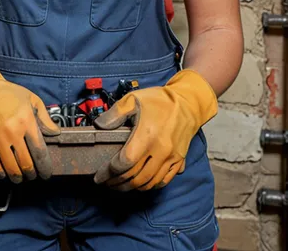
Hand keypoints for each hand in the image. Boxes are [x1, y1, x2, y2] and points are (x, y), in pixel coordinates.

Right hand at [0, 51, 59, 182]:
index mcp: (26, 120)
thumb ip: (45, 117)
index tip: (47, 172)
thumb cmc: (6, 93)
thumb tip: (55, 133)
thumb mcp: (31, 98)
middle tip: (34, 175)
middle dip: (32, 174)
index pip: (40, 151)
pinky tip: (4, 174)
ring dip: (18, 177)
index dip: (45, 166)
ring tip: (20, 177)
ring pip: (11, 168)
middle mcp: (13, 132)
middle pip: (26, 163)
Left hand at [93, 69, 216, 190]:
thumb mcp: (133, 99)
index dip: (110, 172)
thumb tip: (99, 126)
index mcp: (147, 135)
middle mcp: (160, 150)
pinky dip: (150, 186)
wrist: (188, 103)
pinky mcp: (179, 161)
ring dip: (132, 188)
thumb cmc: (159, 100)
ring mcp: (171, 157)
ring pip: (149, 182)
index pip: (125, 162)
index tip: (100, 176)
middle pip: (136, 177)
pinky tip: (140, 183)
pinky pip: (164, 181)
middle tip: (107, 182)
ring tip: (120, 185)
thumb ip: (115, 114)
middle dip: (118, 183)